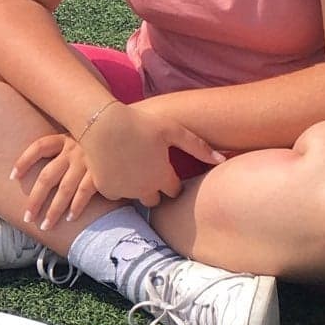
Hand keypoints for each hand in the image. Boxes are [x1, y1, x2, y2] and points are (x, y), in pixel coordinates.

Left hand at [10, 131, 97, 230]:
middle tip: (27, 217)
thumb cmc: (103, 138)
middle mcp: (73, 150)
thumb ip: (66, 148)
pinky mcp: (102, 172)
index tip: (13, 177)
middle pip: (47, 177)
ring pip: (64, 189)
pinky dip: (77, 206)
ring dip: (53, 210)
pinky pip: (85, 191)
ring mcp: (88, 162)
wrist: (130, 131)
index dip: (24, 161)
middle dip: (35, 199)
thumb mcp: (83, 135)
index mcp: (65, 138)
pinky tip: (69, 219)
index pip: (39, 147)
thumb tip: (48, 168)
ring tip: (45, 226)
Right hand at [80, 99, 221, 207]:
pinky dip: (117, 185)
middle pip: (155, 200)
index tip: (168, 172)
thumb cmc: (140, 123)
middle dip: (154, 189)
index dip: (172, 182)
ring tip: (131, 169)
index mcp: (163, 177)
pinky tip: (116, 170)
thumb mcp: (172, 130)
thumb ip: (198, 147)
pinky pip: (116, 193)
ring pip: (134, 197)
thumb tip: (222, 160)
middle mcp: (145, 189)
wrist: (102, 124)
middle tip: (149, 172)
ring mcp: (125, 191)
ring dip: (135, 188)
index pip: (174, 191)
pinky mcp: (106, 189)